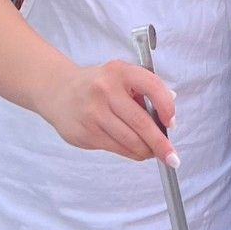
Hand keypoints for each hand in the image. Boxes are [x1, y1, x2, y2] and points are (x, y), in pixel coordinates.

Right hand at [36, 61, 178, 165]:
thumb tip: (169, 114)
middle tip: (172, 158)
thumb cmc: (98, 85)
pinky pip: (116, 148)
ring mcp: (93, 113)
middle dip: (160, 144)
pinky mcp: (85, 133)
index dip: (167, 108)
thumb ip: (145, 90)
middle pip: (141, 123)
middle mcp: (105, 90)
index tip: (172, 123)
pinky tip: (136, 151)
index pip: (152, 87)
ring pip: (129, 140)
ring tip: (153, 153)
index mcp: (120, 72)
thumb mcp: (121, 76)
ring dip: (146, 151)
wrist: (58, 91)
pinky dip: (131, 152)